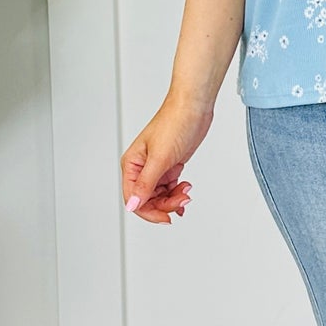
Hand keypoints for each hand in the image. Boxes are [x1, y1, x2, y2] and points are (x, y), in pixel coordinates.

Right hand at [120, 95, 213, 223]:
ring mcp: (156, 167)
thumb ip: (146, 184)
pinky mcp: (169, 165)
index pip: (133, 199)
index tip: (166, 218)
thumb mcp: (160, 158)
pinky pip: (169, 187)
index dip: (149, 212)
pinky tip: (185, 191)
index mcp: (132, 165)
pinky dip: (177, 192)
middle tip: (182, 201)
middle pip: (147, 200)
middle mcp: (141, 167)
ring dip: (173, 199)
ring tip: (186, 192)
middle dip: (165, 205)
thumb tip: (132, 205)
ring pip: (160, 195)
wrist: (194, 107)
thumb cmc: (175, 123)